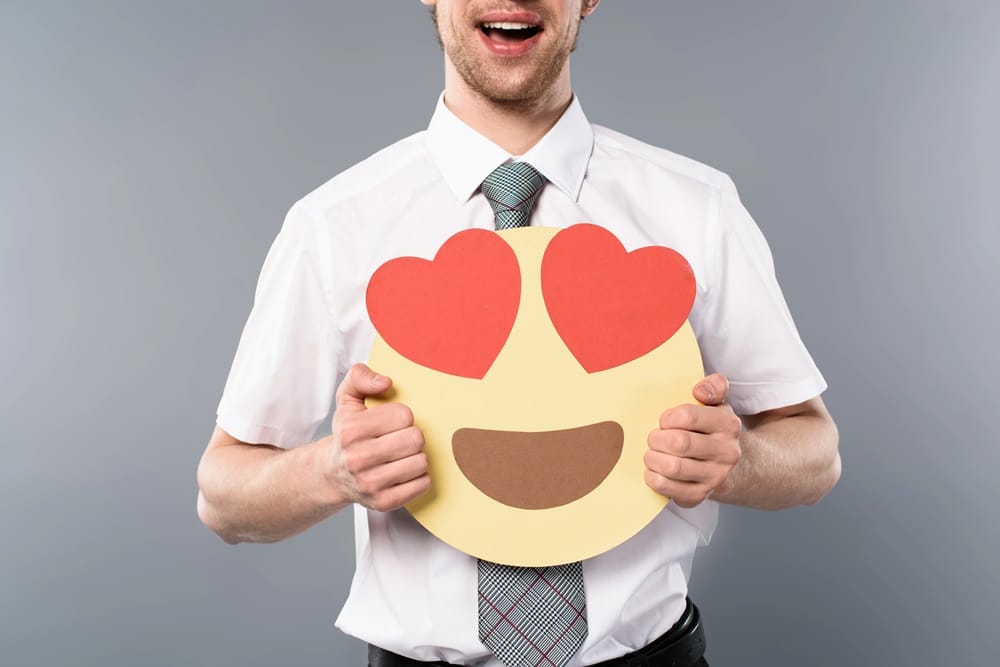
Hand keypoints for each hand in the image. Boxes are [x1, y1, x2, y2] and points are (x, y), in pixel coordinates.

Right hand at [328, 363, 429, 511]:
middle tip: (400, 439)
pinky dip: (419, 477)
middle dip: (412, 436)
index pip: (404, 415)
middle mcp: (357, 458)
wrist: (332, 473)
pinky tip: (403, 471)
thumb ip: (360, 377)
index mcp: (351, 430)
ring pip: (421, 462)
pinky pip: (422, 484)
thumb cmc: (347, 433)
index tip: (391, 422)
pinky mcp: (383, 502)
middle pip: (415, 439)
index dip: (402, 416)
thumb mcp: (347, 399)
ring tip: (401, 455)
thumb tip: (386, 382)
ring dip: (416, 456)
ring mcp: (370, 483)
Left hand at [644, 373, 741, 506]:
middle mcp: (727, 452)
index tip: (664, 420)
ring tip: (651, 454)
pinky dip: (654, 479)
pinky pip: (670, 489)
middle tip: (653, 437)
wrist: (730, 464)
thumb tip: (700, 390)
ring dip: (653, 459)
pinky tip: (654, 471)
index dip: (667, 417)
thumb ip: (713, 388)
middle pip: (679, 443)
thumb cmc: (712, 429)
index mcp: (728, 424)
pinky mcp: (701, 495)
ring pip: (673, 468)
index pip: (688, 416)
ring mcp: (715, 476)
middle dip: (657, 438)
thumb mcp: (717, 404)